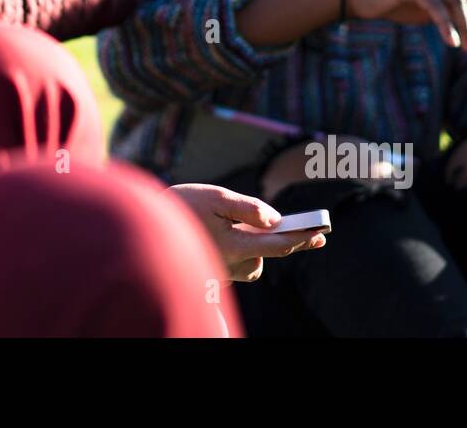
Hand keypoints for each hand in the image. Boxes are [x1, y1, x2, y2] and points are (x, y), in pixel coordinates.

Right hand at [166, 184, 326, 282]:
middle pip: (269, 255)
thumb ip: (248, 208)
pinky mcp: (214, 271)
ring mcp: (221, 269)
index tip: (321, 231)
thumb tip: (274, 219)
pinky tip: (238, 234)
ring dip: (261, 247)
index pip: (276, 244)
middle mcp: (230, 262)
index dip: (301, 237)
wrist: (145, 224)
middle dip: (291, 243)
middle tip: (315, 235)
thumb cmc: (182, 206)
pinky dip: (246, 250)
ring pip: (254, 262)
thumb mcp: (216, 196)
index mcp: (232, 244)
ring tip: (261, 225)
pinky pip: (240, 264)